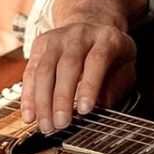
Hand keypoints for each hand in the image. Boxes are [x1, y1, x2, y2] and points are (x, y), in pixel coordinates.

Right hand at [19, 20, 136, 132]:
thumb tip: (95, 114)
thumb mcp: (124, 71)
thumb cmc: (111, 58)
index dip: (90, 86)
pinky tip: (30, 115)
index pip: (97, 60)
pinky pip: (31, 72)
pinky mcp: (40, 44)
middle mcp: (80, 34)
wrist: (93, 28)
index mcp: (107, 39)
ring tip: (45, 125)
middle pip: (67, 65)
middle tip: (60, 124)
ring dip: (42, 101)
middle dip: (62, 98)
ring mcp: (57, 38)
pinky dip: (29, 96)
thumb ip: (113, 91)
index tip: (85, 110)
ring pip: (45, 69)